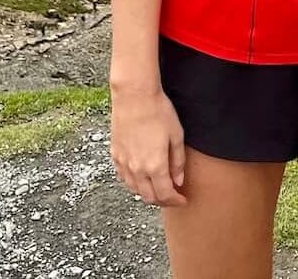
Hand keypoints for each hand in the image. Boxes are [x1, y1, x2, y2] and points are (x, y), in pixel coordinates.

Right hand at [110, 85, 188, 206]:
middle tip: (172, 197)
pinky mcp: (115, 155)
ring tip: (158, 188)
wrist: (134, 97)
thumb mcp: (176, 136)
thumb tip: (178, 181)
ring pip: (134, 190)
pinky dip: (134, 183)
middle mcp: (137, 169)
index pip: (165, 195)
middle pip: (149, 197)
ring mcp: (124, 163)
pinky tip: (141, 177)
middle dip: (162, 201)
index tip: (182, 200)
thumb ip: (178, 162)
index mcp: (155, 166)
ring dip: (147, 193)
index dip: (175, 201)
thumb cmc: (158, 112)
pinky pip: (124, 178)